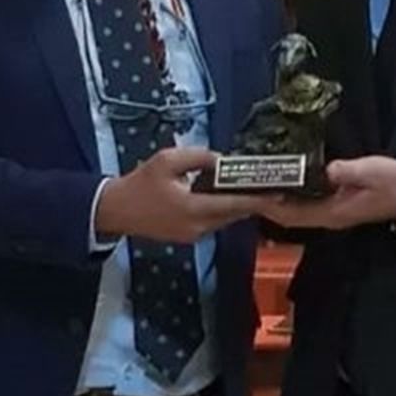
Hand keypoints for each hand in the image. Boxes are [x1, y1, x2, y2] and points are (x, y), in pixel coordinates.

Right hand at [96, 146, 260, 244]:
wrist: (116, 211)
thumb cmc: (140, 183)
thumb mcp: (168, 160)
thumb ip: (199, 157)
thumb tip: (223, 160)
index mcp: (194, 208)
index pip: (235, 205)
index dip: (258, 199)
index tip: (279, 193)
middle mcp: (198, 227)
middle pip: (234, 214)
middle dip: (251, 200)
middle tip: (269, 185)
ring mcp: (193, 235)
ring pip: (225, 220)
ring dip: (236, 206)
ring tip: (250, 187)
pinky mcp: (188, 237)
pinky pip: (213, 223)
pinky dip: (222, 210)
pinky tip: (224, 195)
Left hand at [257, 156, 395, 230]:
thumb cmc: (392, 183)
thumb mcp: (371, 172)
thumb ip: (347, 171)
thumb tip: (326, 169)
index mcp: (332, 212)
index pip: (292, 214)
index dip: (270, 206)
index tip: (250, 194)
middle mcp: (327, 216)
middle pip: (288, 215)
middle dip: (266, 203)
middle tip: (246, 186)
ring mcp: (330, 212)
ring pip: (295, 211)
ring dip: (276, 200)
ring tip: (258, 182)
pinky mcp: (335, 205)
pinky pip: (305, 204)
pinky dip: (290, 195)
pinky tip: (283, 181)